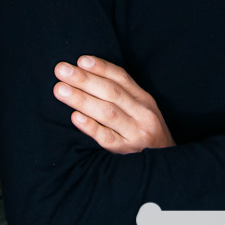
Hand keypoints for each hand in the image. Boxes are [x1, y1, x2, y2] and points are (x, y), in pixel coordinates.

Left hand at [54, 55, 175, 153]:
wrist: (164, 164)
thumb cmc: (146, 132)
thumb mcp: (142, 109)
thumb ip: (122, 94)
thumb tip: (88, 74)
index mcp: (145, 100)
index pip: (121, 78)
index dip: (101, 67)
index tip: (80, 60)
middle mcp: (143, 114)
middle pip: (111, 92)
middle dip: (84, 79)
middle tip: (61, 70)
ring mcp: (135, 134)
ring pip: (107, 112)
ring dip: (82, 99)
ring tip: (60, 89)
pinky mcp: (126, 152)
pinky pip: (107, 138)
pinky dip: (91, 126)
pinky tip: (75, 117)